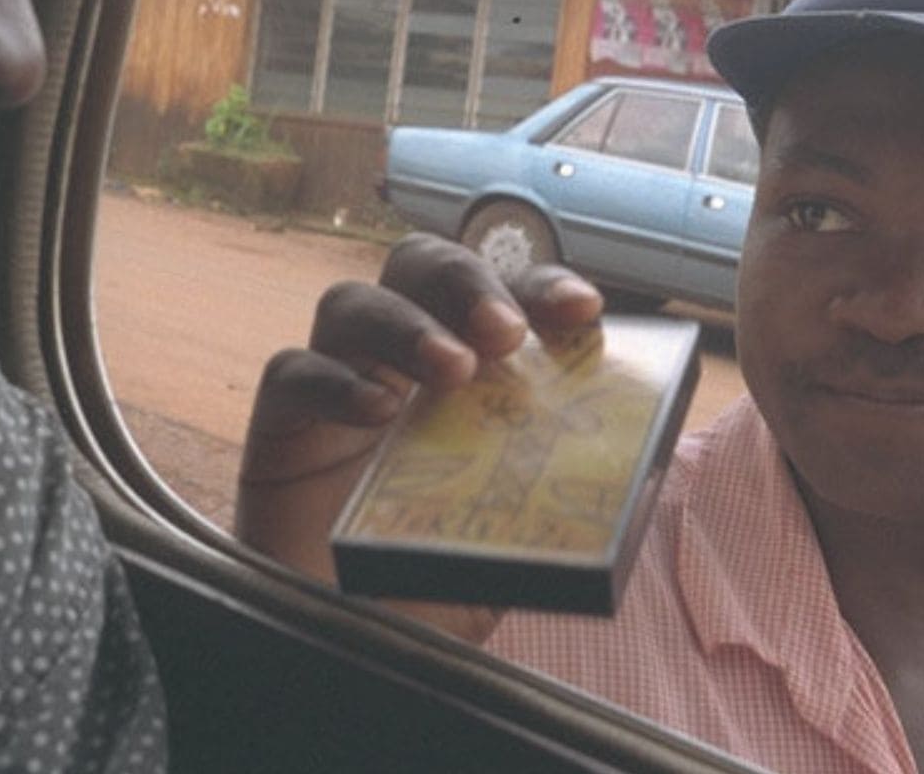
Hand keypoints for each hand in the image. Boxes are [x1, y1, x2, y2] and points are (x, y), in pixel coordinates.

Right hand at [235, 233, 601, 632]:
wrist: (363, 656)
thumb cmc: (443, 587)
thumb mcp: (528, 541)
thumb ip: (572, 496)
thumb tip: (643, 467)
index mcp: (468, 370)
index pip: (502, 296)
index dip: (540, 284)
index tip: (582, 309)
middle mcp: (399, 363)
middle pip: (417, 267)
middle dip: (466, 283)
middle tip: (504, 332)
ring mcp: (336, 387)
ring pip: (349, 303)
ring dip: (406, 324)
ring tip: (453, 371)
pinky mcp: (280, 429)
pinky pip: (291, 372)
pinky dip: (333, 380)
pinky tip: (377, 413)